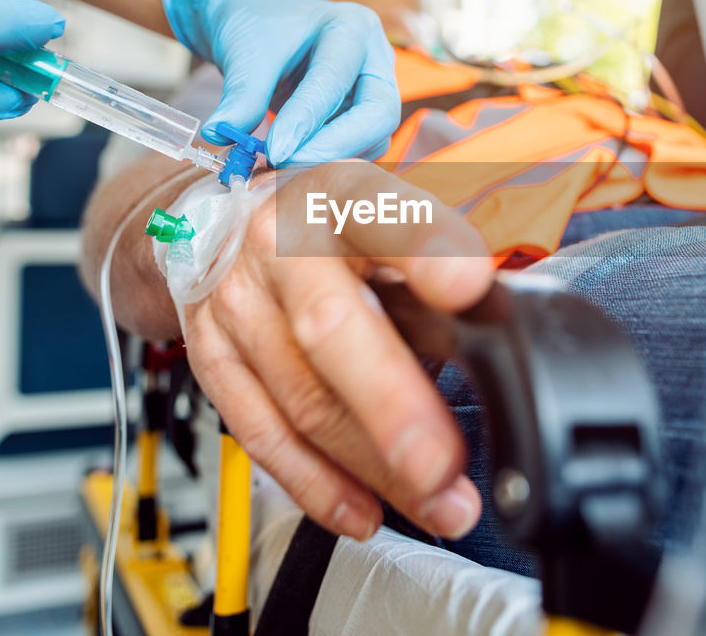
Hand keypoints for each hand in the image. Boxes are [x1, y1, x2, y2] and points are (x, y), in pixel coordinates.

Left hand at [160, 0, 399, 166]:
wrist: (253, 26)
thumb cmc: (253, 27)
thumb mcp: (244, 55)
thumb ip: (241, 97)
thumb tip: (221, 134)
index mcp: (352, 27)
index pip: (335, 80)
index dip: (305, 120)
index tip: (274, 151)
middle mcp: (375, 57)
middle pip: (379, 114)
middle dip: (335, 147)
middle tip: (288, 165)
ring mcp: (375, 87)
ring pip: (374, 138)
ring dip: (331, 158)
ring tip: (283, 166)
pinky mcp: (364, 114)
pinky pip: (359, 147)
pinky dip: (327, 160)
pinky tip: (292, 161)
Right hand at [182, 161, 493, 540]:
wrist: (217, 222)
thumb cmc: (323, 223)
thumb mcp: (384, 209)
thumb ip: (436, 256)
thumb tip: (493, 318)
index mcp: (337, 195)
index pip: (380, 212)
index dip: (424, 249)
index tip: (468, 286)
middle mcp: (277, 245)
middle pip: (329, 328)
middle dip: (391, 404)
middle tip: (444, 463)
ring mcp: (236, 306)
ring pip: (303, 400)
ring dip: (374, 467)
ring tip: (439, 503)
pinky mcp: (212, 360)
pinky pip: (262, 434)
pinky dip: (317, 484)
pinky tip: (365, 509)